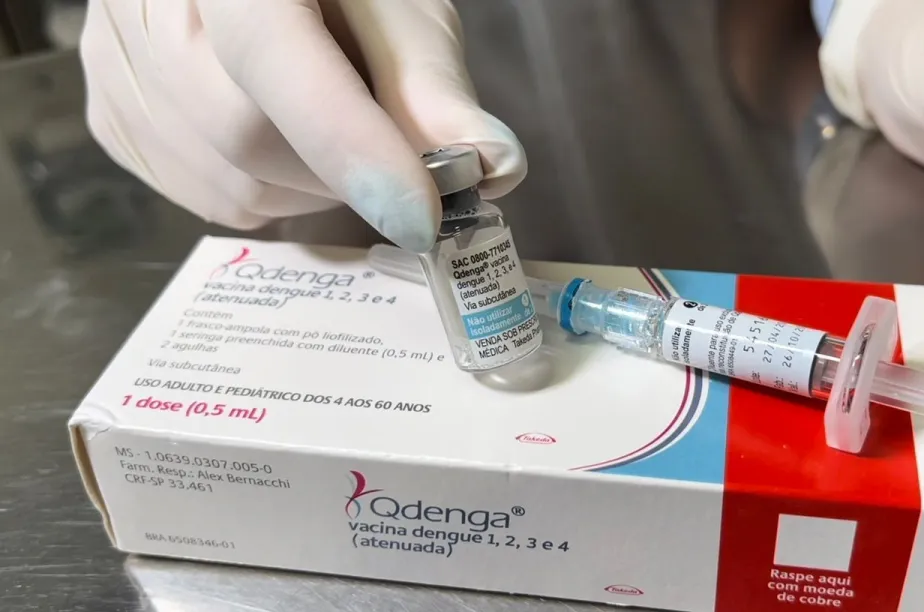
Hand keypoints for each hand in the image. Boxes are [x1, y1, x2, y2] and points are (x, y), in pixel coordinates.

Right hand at [79, 0, 525, 251]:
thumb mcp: (395, 5)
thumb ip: (428, 80)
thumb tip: (492, 163)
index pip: (273, 55)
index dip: (349, 144)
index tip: (421, 214)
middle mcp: (144, 4)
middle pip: (245, 134)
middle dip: (343, 171)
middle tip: (397, 164)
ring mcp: (113, 61)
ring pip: (226, 181)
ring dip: (311, 189)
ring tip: (339, 137)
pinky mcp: (111, 113)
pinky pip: (201, 196)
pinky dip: (268, 195)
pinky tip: (289, 146)